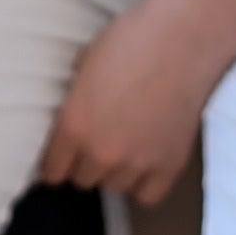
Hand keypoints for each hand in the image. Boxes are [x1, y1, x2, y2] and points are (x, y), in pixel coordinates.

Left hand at [38, 0, 225, 207]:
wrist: (182, 41)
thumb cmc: (131, 39)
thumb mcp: (86, 60)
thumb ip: (74, 96)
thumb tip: (73, 106)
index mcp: (74, 126)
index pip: (52, 170)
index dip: (53, 164)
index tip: (58, 159)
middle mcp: (102, 152)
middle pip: (82, 179)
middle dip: (85, 162)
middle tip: (97, 139)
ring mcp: (137, 164)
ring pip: (114, 186)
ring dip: (115, 170)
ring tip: (125, 143)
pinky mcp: (169, 167)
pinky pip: (146, 195)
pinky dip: (143, 182)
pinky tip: (145, 160)